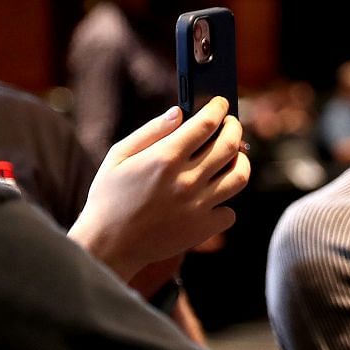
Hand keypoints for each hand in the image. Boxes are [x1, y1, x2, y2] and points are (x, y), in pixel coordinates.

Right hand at [70, 97, 248, 283]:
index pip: (206, 123)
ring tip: (234, 156)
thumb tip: (180, 111)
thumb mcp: (118, 156)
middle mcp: (186, 181)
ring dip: (242, 161)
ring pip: (239, 177)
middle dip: (235, 127)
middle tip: (231, 123)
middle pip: (230, 145)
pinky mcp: (202, 229)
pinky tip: (214, 196)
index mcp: (164, 158)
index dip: (219, 108)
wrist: (107, 246)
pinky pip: (229, 212)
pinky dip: (226, 203)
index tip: (221, 104)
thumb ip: (151, 131)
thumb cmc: (108, 197)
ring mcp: (197, 206)